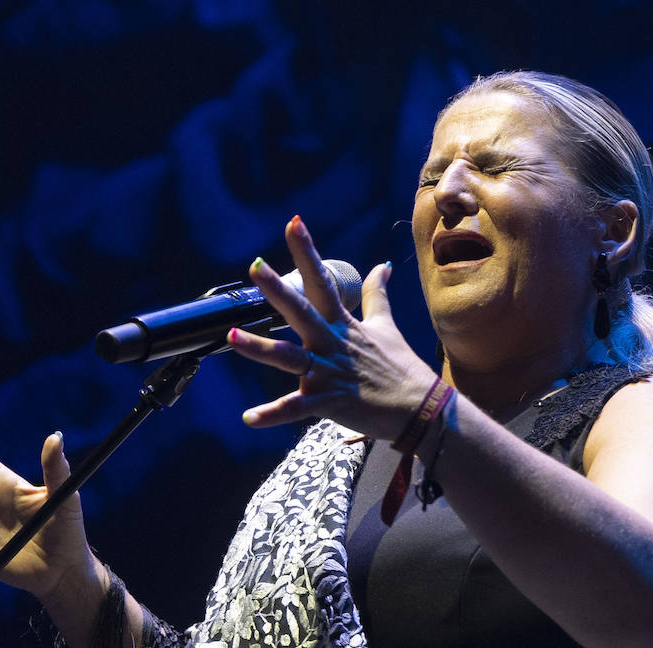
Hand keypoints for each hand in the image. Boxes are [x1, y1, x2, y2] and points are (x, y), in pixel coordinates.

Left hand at [225, 215, 437, 439]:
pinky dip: (273, 414)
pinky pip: (296, 408)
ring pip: (289, 358)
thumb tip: (382, 265)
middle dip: (278, 289)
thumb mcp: (387, 327)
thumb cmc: (401, 368)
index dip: (307, 252)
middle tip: (255, 267)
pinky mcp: (329, 402)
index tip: (293, 223)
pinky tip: (249, 418)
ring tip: (231, 336)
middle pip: (302, 311)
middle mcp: (332, 344)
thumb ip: (377, 296)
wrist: (421, 409)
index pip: (323, 281)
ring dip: (260, 349)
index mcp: (342, 324)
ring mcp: (329, 373)